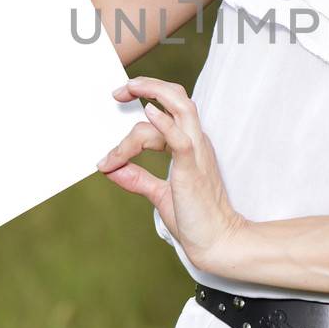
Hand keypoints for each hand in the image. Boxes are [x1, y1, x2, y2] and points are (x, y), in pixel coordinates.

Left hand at [97, 75, 247, 274]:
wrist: (215, 241)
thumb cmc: (195, 218)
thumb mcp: (159, 194)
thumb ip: (138, 179)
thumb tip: (112, 169)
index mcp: (189, 146)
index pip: (166, 113)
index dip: (139, 111)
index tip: (115, 122)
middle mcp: (195, 142)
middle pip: (177, 97)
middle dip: (148, 86)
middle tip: (120, 90)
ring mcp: (196, 153)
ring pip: (181, 107)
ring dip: (154, 93)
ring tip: (128, 89)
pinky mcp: (192, 169)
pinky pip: (180, 139)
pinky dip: (163, 123)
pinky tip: (148, 112)